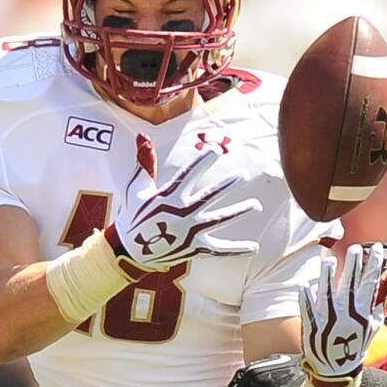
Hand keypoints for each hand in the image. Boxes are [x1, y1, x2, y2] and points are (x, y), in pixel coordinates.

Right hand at [105, 134, 260, 270]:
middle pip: (208, 197)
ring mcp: (189, 232)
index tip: (216, 151)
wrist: (129, 250)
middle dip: (226, 185)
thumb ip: (145, 162)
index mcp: (168, 197)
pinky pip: (218, 250)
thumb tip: (142, 135)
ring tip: (257, 205)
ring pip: (219, 220)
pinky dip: (236, 250)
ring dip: (239, 212)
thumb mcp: (138, 187)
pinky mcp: (194, 248)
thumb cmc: (134, 213)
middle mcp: (181, 214)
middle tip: (243, 175)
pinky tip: (254, 247)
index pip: (189, 175)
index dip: (203, 162)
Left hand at [299, 243, 386, 381]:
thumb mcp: (374, 321)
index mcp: (363, 313)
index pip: (370, 284)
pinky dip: (307, 298)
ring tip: (330, 261)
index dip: (373, 265)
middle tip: (355, 248)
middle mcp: (347, 315)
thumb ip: (380, 296)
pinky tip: (305, 284)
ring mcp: (329, 321)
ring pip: (328, 295)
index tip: (375, 248)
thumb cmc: (357, 341)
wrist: (337, 369)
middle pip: (351, 286)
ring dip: (329, 278)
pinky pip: (308, 309)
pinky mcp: (312, 326)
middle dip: (354, 266)